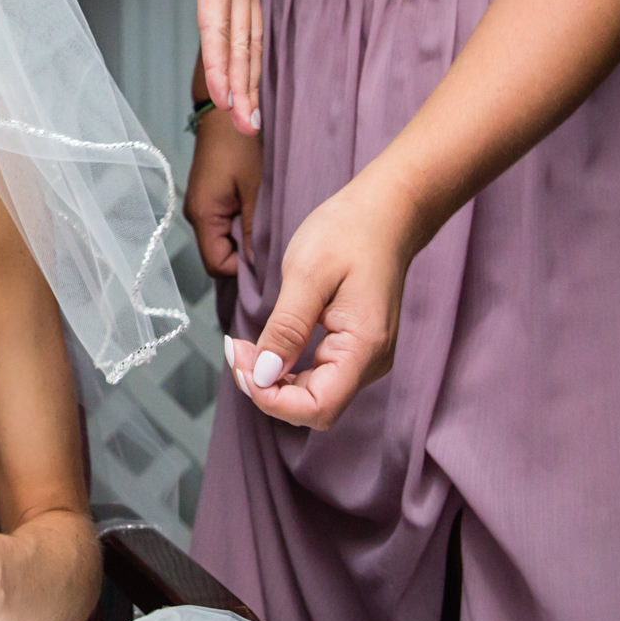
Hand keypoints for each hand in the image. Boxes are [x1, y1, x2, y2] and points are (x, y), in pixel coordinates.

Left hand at [137, 0, 261, 134]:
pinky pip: (252, 24)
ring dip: (253, 77)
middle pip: (242, 36)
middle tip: (246, 127)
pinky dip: (253, 57)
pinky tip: (251, 85)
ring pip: (253, 34)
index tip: (223, 98)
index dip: (221, 62)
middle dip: (243, 83)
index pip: (217, 20)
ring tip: (252, 119)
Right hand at [185, 110, 262, 276]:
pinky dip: (241, 224)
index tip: (269, 255)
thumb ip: (256, 231)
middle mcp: (195, 215)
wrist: (226, 113)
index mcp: (203, 215)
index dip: (243, 269)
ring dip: (244, 237)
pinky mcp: (208, 198)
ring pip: (223, 241)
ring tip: (266, 219)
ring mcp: (200, 207)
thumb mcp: (257, 190)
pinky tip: (257, 209)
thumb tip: (261, 267)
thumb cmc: (241, 145)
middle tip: (273, 236)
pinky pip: (223, 224)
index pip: (218, 265)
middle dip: (245, 254)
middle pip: (219, 256)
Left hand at [227, 174, 422, 429]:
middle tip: (234, 350)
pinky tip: (262, 348)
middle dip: (265, 390)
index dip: (272, 399)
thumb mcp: (306, 273)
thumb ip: (285, 328)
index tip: (241, 364)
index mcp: (363, 347)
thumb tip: (262, 375)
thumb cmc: (349, 232)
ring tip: (241, 347)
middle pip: (313, 408)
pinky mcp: (354, 349)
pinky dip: (284, 369)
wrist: (385, 212)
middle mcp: (370, 362)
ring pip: (313, 396)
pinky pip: (317, 377)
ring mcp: (365, 357)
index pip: (317, 408)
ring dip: (272, 381)